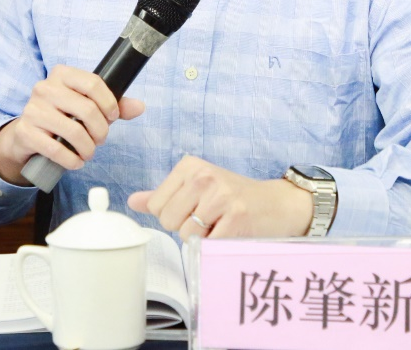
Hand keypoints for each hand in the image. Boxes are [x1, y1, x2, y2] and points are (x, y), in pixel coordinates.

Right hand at [0, 64, 144, 185]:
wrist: (26, 135)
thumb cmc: (62, 117)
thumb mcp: (86, 106)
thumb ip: (113, 105)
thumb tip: (140, 106)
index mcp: (62, 74)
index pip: (93, 83)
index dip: (109, 102)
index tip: (113, 117)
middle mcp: (45, 88)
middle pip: (87, 109)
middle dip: (100, 131)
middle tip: (100, 140)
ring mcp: (32, 109)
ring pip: (73, 131)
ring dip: (88, 148)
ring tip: (88, 153)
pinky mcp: (25, 132)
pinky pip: (56, 149)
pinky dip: (71, 160)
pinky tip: (76, 162)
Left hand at [127, 156, 313, 238]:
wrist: (277, 205)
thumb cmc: (235, 197)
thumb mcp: (198, 188)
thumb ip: (165, 195)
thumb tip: (133, 201)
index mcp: (191, 166)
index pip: (156, 204)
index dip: (173, 214)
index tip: (195, 208)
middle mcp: (205, 176)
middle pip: (168, 220)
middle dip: (185, 227)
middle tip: (209, 217)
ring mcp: (221, 196)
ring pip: (186, 234)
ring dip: (202, 238)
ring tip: (220, 224)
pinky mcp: (236, 217)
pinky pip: (207, 244)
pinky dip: (216, 245)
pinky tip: (230, 232)